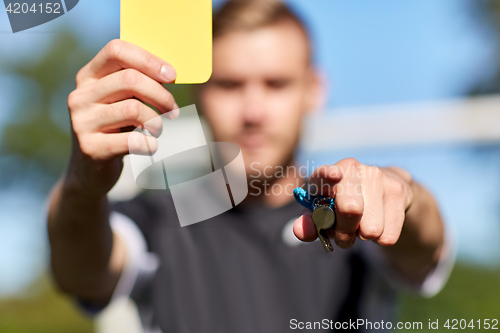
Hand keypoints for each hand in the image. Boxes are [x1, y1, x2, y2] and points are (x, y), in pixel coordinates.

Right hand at [65, 39, 177, 194]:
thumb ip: (137, 83)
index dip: (148, 60)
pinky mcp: (90, 148)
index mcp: (88, 76)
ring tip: (158, 130)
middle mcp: (80, 95)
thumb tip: (170, 74)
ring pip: (134, 109)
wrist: (90, 171)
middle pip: (130, 79)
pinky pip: (132, 140)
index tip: (172, 75)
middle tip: (173, 111)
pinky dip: (150, 144)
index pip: (116, 50)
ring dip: (156, 121)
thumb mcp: (120, 101)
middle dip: (161, 95)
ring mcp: (81, 122)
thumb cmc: (115, 128)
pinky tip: (149, 146)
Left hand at [293, 158, 414, 248]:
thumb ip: (309, 224)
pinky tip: (379, 221)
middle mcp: (352, 168)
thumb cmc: (342, 204)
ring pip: (370, 229)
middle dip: (345, 231)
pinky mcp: (399, 190)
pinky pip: (388, 236)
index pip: (324, 174)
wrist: (381, 191)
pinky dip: (381, 237)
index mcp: (327, 173)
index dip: (328, 176)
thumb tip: (299, 231)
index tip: (333, 175)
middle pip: (350, 209)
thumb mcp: (323, 213)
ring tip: (362, 224)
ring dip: (363, 236)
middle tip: (344, 231)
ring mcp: (378, 176)